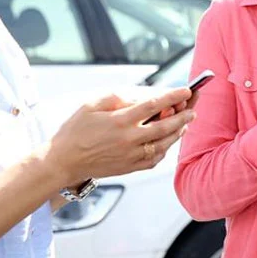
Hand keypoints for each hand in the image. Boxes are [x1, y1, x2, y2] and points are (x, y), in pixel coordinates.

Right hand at [45, 87, 195, 184]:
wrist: (64, 162)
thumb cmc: (75, 131)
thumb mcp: (91, 105)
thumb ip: (117, 98)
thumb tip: (140, 97)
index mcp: (120, 121)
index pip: (154, 105)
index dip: (173, 96)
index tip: (185, 90)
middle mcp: (129, 139)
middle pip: (165, 126)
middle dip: (183, 116)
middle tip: (192, 109)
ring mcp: (132, 155)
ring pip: (164, 144)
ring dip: (178, 132)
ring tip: (185, 123)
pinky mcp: (131, 167)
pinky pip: (155, 158)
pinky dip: (166, 149)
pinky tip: (168, 141)